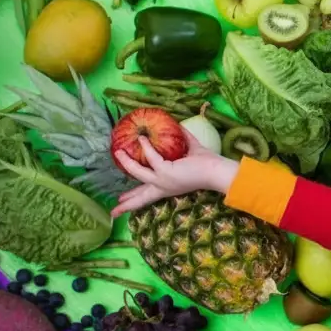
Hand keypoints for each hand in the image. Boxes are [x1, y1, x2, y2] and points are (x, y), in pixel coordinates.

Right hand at [109, 132, 237, 217]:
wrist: (216, 171)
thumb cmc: (207, 164)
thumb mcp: (189, 153)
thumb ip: (182, 141)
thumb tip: (177, 126)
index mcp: (168, 186)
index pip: (148, 195)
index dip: (134, 199)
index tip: (121, 202)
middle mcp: (164, 187)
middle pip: (141, 197)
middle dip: (127, 201)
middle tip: (114, 204)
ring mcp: (163, 181)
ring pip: (138, 173)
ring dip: (127, 162)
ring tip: (118, 152)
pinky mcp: (165, 172)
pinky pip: (151, 158)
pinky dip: (146, 148)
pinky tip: (141, 139)